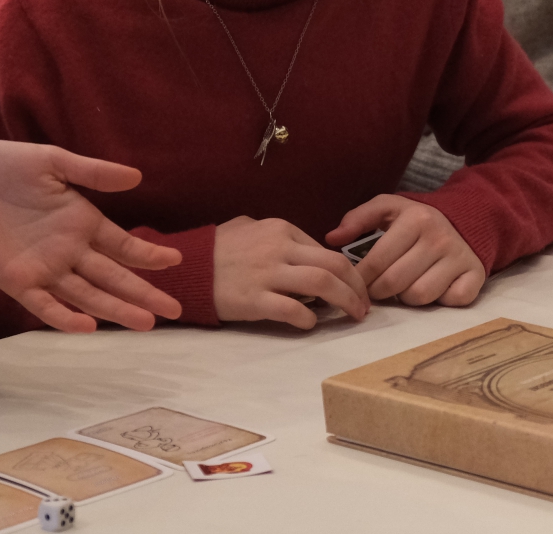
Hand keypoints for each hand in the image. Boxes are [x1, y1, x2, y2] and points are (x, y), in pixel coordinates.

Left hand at [0, 142, 183, 333]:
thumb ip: (91, 172)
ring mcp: (46, 269)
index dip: (149, 256)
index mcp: (82, 222)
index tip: (176, 262)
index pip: (123, 245)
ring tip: (145, 323)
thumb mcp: (51, 161)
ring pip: (88, 295)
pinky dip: (64, 317)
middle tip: (175, 310)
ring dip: (115, 309)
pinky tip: (88, 325)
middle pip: (113, 277)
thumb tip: (136, 177)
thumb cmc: (3, 168)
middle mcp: (69, 251)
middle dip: (143, 292)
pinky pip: (45, 304)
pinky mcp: (18, 281)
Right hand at [212, 216, 369, 328]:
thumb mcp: (249, 227)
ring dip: (345, 301)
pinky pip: (293, 310)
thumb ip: (278, 235)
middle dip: (357, 287)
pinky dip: (309, 319)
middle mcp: (279, 248)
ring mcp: (268, 274)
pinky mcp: (255, 299)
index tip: (355, 288)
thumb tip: (305, 249)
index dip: (348, 272)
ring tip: (353, 315)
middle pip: (334, 265)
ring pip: (322, 284)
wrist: (187, 268)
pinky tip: (311, 324)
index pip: (327, 250)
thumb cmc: (217, 249)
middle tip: (365, 305)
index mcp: (281, 230)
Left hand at [326, 196, 484, 306]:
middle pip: (395, 283)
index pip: (376, 262)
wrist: (465, 220)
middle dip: (380, 291)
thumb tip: (331, 238)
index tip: (357, 283)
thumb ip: (358, 218)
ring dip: (407, 298)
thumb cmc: (416, 219)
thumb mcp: (388, 208)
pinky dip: (439, 301)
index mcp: (416, 219)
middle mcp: (439, 238)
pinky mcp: (475, 276)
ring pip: (419, 296)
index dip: (361, 279)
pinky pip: (449, 302)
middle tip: (377, 289)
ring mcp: (460, 258)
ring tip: (404, 286)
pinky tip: (433, 289)